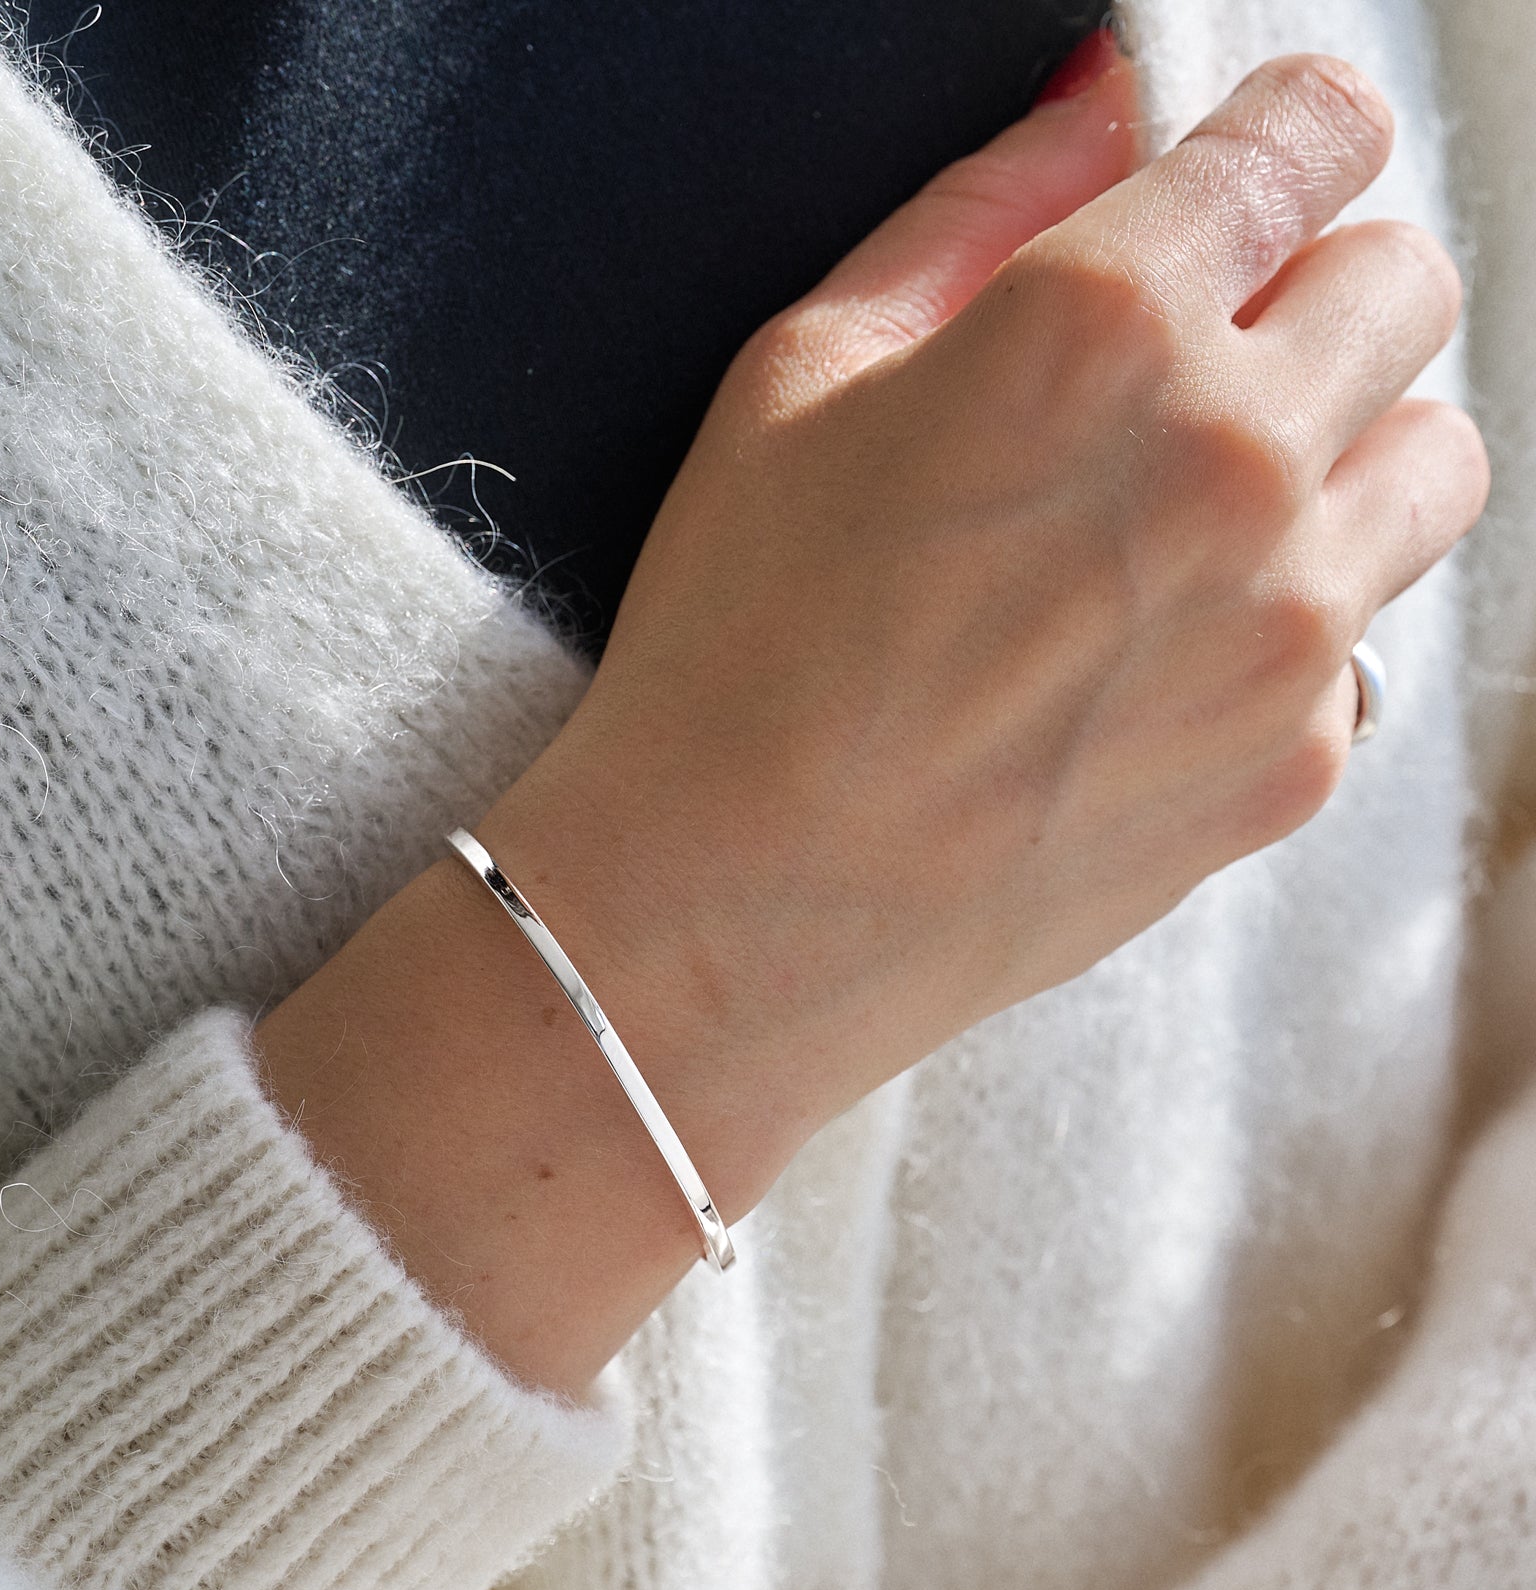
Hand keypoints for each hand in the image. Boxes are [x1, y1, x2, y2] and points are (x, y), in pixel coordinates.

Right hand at [257, 50, 1488, 1397]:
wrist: (731, 920)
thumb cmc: (728, 655)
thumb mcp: (795, 379)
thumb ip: (978, 209)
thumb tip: (1099, 97)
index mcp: (1103, 326)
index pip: (1314, 135)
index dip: (1282, 139)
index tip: (1252, 179)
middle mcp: (1234, 461)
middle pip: (1405, 284)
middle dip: (1313, 293)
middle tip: (1196, 365)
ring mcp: (1287, 628)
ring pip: (1433, 461)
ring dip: (1344, 452)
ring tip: (1195, 522)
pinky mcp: (1293, 763)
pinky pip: (1368, 642)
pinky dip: (1290, 628)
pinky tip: (1146, 671)